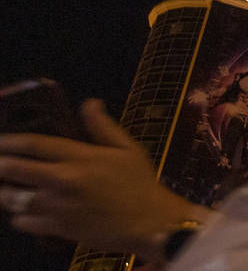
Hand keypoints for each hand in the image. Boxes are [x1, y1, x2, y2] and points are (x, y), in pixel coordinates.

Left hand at [0, 99, 205, 256]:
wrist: (149, 223)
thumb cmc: (140, 183)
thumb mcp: (128, 148)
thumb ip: (103, 126)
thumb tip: (89, 103)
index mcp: (80, 157)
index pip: (35, 144)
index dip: (10, 140)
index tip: (0, 140)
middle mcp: (63, 180)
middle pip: (14, 169)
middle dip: (0, 164)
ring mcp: (56, 206)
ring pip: (12, 198)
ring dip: (4, 191)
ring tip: (4, 187)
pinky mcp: (56, 228)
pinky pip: (21, 222)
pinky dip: (17, 216)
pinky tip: (21, 211)